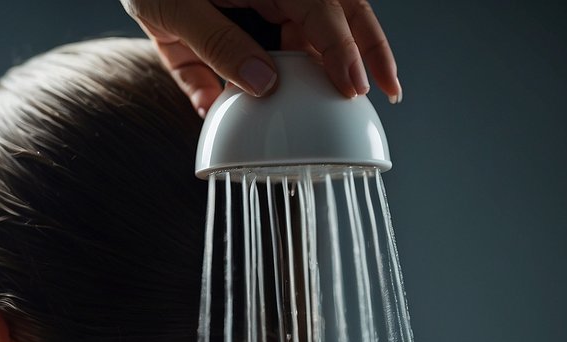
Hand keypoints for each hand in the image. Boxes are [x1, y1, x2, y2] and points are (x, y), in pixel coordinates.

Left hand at [120, 0, 400, 115]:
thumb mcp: (178, 9)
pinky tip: (274, 106)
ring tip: (353, 101)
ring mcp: (263, 6)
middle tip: (388, 93)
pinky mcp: (243, 25)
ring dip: (332, 66)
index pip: (322, 11)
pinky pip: (270, 52)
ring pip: (312, 34)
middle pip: (336, 17)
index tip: (355, 87)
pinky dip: (276, 79)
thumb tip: (266, 84)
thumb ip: (218, 44)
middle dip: (366, 52)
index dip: (343, 51)